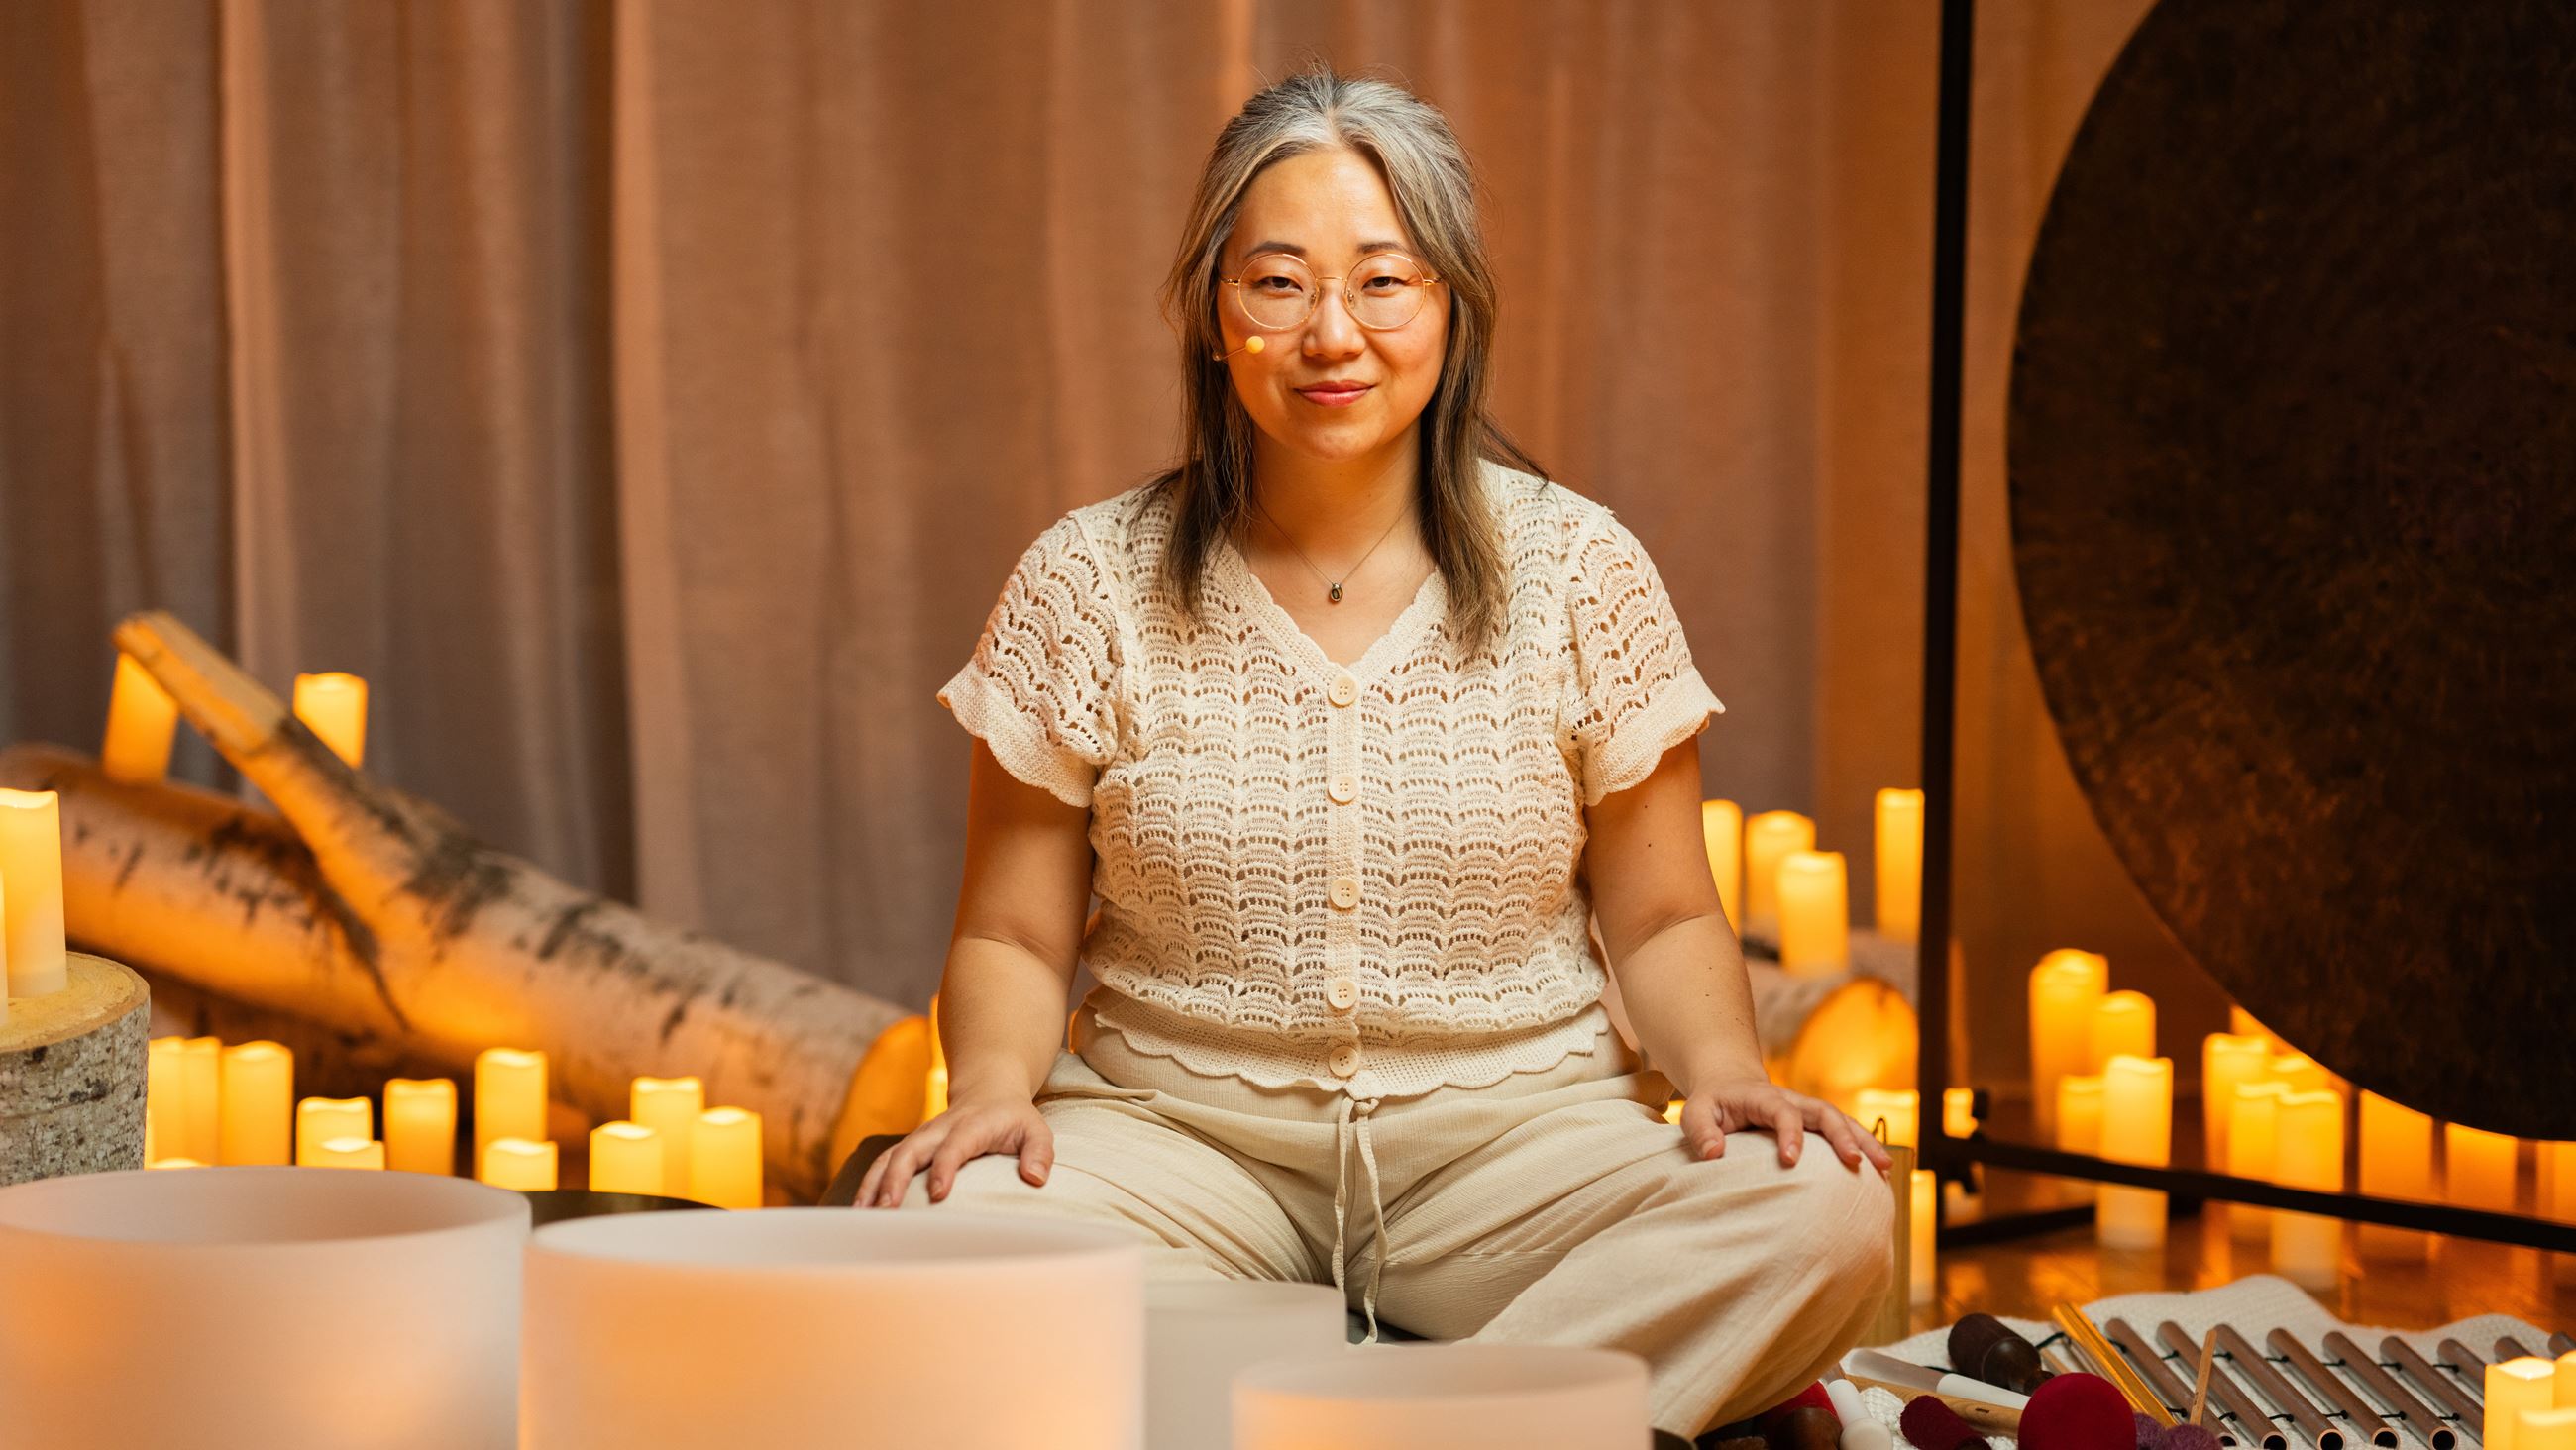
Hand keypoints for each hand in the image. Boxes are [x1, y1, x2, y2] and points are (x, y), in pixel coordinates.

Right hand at [853, 1095, 1053, 1207]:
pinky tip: (859, 1209)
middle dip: (896, 1179)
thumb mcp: (1036, 1130)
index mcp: (971, 1126)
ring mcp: (921, 1137)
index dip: (945, 1167)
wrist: (989, 1090)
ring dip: (874, 1184)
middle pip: (911, 1151)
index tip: (939, 1194)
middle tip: (887, 1211)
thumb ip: (1040, 1151)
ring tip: (863, 1215)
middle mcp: (940, 1130)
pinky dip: (869, 1184)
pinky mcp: (910, 1146)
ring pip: (890, 1157)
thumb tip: (1035, 1178)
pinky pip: (883, 1163)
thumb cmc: (1014, 1118)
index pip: (955, 1146)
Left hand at [1675, 1079, 1892, 1172]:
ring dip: (1864, 1141)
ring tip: (1885, 1168)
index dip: (1789, 1133)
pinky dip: (1863, 1147)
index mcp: (1763, 1097)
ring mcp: (1807, 1111)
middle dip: (1841, 1135)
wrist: (1729, 1085)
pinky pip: (1844, 1132)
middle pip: (1824, 1112)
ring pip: (1842, 1120)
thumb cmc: (1712, 1104)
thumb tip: (1715, 1154)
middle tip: (1855, 1162)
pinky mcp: (1815, 1124)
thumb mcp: (1695, 1112)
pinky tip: (1880, 1172)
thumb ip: (1700, 1131)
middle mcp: (1792, 1101)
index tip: (1790, 1160)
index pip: (1782, 1111)